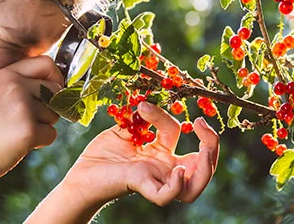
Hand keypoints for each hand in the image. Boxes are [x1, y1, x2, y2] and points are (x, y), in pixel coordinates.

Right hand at [0, 56, 63, 180]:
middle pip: (56, 89)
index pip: (46, 63)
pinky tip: (18, 144)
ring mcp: (21, 107)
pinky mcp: (28, 130)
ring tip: (15, 131)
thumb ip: (22, 84)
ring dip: (42, 126)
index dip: (55, 78)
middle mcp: (14, 86)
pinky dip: (40, 142)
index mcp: (5, 74)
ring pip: (55, 114)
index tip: (51, 92)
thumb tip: (59, 86)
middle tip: (27, 120)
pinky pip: (51, 134)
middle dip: (50, 107)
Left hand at [63, 101, 219, 205]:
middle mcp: (163, 168)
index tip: (194, 116)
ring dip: (205, 168)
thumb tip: (149, 98)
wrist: (80, 174)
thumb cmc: (102, 155)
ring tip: (201, 151)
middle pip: (203, 168)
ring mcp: (155, 179)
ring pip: (193, 188)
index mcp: (162, 155)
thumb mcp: (125, 129)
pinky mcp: (142, 186)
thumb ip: (142, 117)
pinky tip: (177, 170)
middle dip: (212, 146)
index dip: (195, 128)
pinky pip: (167, 195)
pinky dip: (177, 185)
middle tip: (202, 125)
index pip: (190, 144)